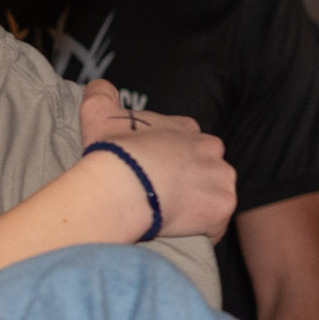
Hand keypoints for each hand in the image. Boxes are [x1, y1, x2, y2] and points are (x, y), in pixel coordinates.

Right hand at [77, 103, 231, 243]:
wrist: (123, 187)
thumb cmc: (112, 152)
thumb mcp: (99, 114)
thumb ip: (100, 95)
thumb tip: (97, 85)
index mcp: (186, 128)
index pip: (189, 143)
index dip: (172, 160)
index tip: (155, 173)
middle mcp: (210, 149)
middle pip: (208, 169)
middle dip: (192, 183)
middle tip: (163, 197)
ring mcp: (220, 179)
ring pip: (215, 196)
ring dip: (198, 207)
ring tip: (170, 217)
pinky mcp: (221, 208)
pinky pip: (215, 226)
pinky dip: (201, 232)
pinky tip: (179, 234)